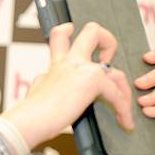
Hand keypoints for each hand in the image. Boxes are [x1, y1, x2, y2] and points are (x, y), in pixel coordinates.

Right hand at [4, 22, 133, 149]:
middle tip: (108, 62)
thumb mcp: (37, 91)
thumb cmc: (30, 113)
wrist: (29, 121)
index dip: (68, 31)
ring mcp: (82, 68)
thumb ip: (45, 82)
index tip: (72, 31)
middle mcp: (69, 62)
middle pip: (92, 31)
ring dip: (124, 93)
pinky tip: (125, 123)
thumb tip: (43, 81)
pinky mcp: (93, 80)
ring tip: (124, 111)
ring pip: (116, 71)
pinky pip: (117, 95)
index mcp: (55, 65)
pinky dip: (124, 110)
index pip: (60, 35)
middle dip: (108, 42)